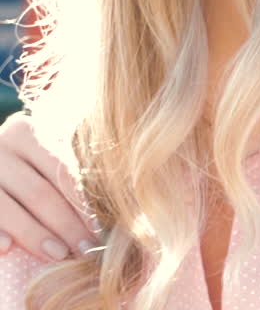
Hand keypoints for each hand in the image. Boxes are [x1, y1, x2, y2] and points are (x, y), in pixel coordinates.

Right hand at [0, 114, 95, 260]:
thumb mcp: (52, 151)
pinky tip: (8, 249)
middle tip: (88, 249)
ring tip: (60, 255)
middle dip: (67, 225)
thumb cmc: (34, 159)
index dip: (85, 204)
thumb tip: (120, 202)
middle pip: (40, 193)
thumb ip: (76, 167)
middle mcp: (2, 144)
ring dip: (36, 235)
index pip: (65, 172)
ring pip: (10, 207)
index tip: (104, 229)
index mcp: (30, 131)